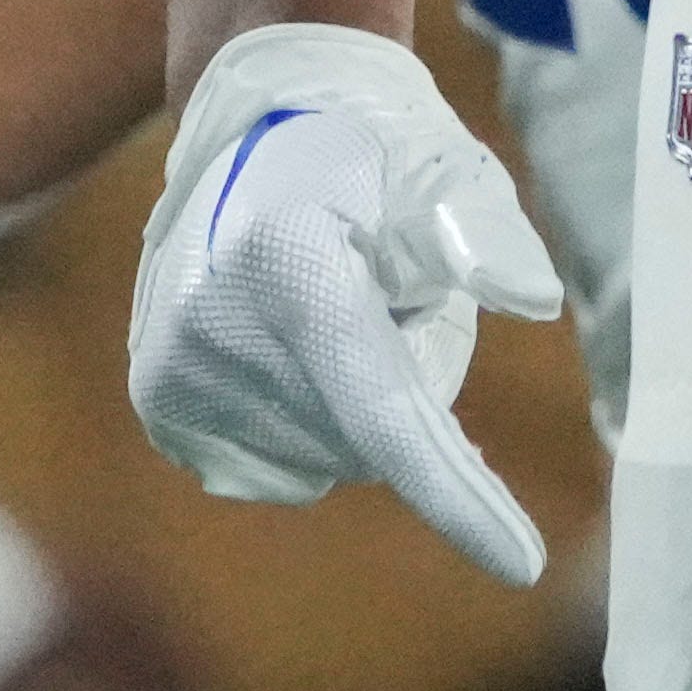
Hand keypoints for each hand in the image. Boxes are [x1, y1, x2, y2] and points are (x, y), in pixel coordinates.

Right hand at [122, 25, 563, 583]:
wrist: (256, 123)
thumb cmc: (374, 148)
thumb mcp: (444, 167)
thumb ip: (482, 231)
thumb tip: (532, 296)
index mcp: (291, 263)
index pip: (387, 412)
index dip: (457, 495)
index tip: (525, 567)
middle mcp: (215, 325)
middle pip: (365, 441)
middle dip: (406, 390)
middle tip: (390, 293)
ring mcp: (175, 371)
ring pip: (325, 461)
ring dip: (353, 407)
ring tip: (331, 307)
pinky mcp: (160, 402)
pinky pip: (274, 466)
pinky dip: (308, 425)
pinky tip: (291, 348)